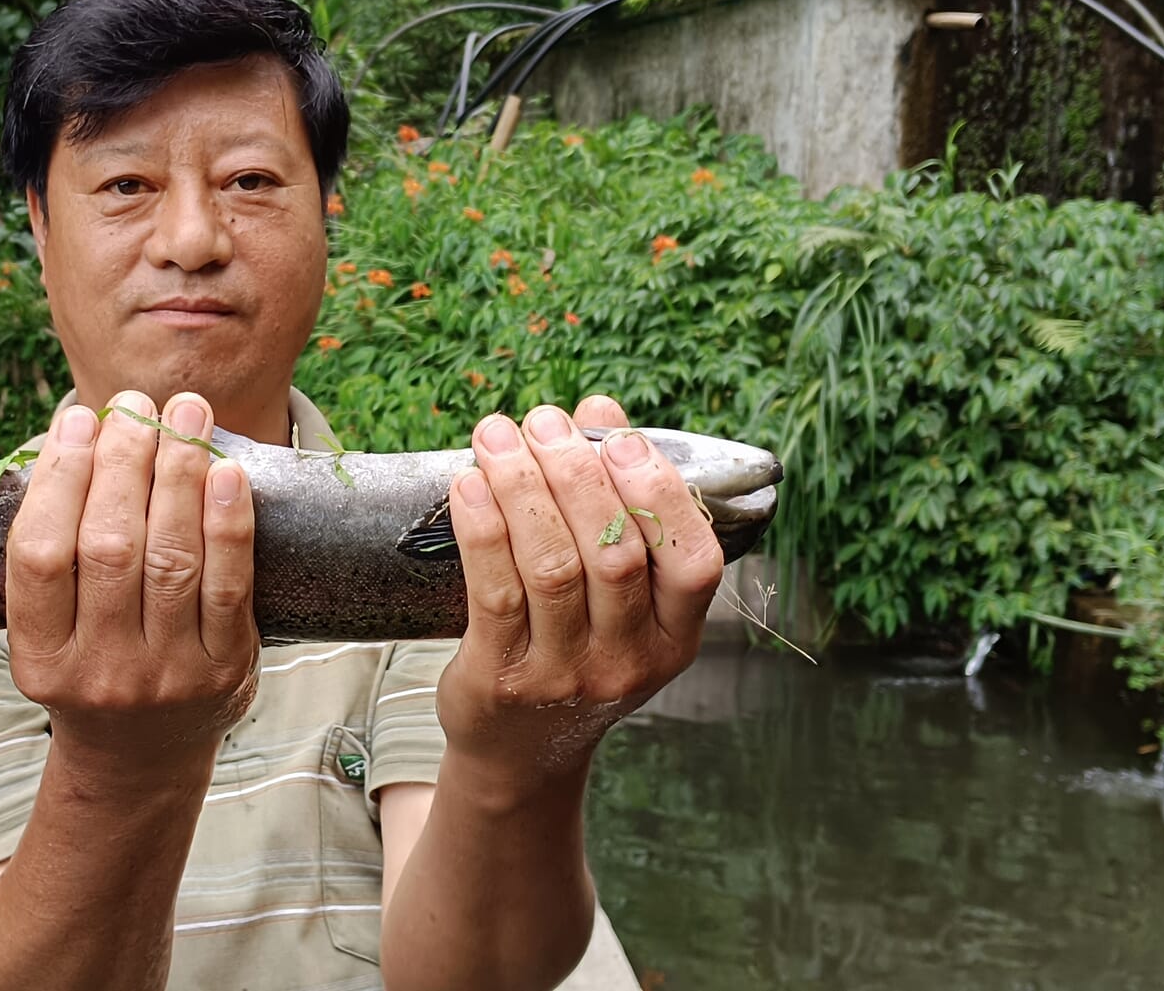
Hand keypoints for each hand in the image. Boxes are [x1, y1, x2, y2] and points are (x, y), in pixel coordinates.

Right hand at [3, 389, 259, 772]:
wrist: (140, 757)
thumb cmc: (89, 667)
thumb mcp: (47, 631)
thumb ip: (55, 552)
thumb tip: (80, 437)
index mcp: (39, 657)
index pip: (41, 554)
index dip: (59, 478)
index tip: (77, 420)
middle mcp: (100, 670)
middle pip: (110, 546)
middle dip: (124, 460)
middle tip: (136, 405)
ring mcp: (167, 675)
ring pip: (172, 557)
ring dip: (179, 473)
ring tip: (185, 412)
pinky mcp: (224, 671)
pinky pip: (228, 584)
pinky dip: (228, 522)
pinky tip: (226, 470)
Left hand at [435, 395, 723, 786]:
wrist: (520, 750)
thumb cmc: (573, 649)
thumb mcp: (616, 595)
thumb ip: (615, 503)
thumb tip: (598, 412)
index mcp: (674, 636)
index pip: (694, 561)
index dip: (660, 493)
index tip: (619, 438)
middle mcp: (629, 659)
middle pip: (614, 553)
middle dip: (576, 474)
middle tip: (543, 422)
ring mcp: (567, 674)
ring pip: (553, 566)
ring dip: (523, 489)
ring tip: (498, 437)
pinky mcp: (503, 679)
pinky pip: (495, 592)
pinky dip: (483, 529)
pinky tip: (469, 485)